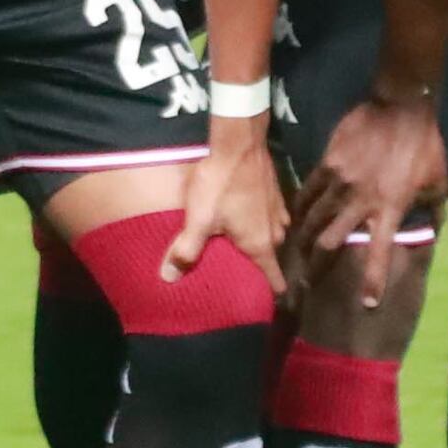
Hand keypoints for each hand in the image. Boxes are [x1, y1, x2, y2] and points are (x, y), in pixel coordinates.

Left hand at [174, 110, 286, 287]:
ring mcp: (278, 211)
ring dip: (259, 242)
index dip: (270, 294)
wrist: (238, 142)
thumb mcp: (199, 219)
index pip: (274, 279)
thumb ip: (186, 250)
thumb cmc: (220, 185)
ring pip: (271, 236)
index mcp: (261, 244)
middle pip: (270, 258)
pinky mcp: (275, 193)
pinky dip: (259, 222)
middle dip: (258, 268)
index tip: (264, 305)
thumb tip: (169, 280)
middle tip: (240, 275)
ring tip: (240, 248)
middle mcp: (276, 231)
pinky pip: (270, 218)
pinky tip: (244, 218)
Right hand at [283, 90, 447, 314]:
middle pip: (331, 242)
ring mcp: (340, 182)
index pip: (379, 252)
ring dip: (303, 240)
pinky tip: (293, 217)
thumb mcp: (438, 182)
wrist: (401, 106)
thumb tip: (429, 228)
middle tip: (307, 283)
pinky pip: (308, 191)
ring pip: (314, 219)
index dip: (372, 280)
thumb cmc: (424, 146)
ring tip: (295, 254)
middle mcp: (361, 201)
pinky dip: (300, 207)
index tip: (366, 304)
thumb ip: (430, 208)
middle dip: (316, 266)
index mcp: (390, 209)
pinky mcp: (327, 164)